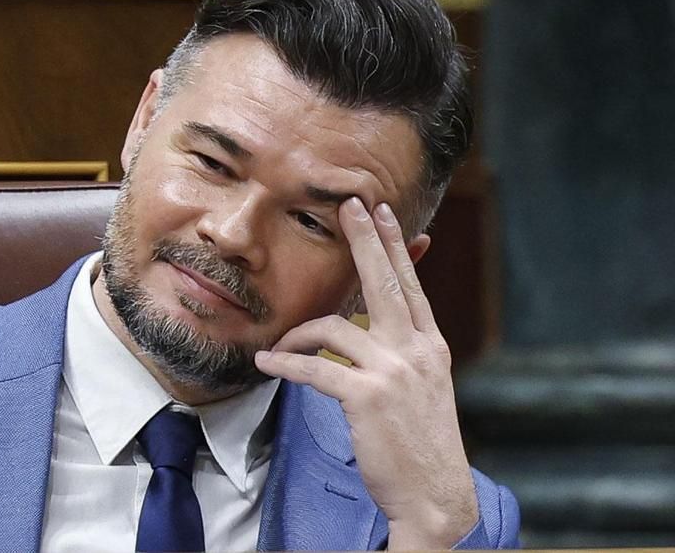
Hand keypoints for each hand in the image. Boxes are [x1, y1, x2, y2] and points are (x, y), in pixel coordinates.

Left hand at [254, 198, 478, 548]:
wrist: (434, 496)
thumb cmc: (418, 445)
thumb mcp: (422, 389)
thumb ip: (402, 353)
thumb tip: (373, 326)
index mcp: (430, 347)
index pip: (410, 285)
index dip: (394, 246)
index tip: (381, 212)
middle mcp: (417, 351)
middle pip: (385, 282)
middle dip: (364, 240)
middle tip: (349, 206)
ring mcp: (394, 371)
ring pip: (334, 327)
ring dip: (297, 335)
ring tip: (276, 347)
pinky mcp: (367, 396)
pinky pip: (314, 367)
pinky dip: (285, 364)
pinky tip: (267, 364)